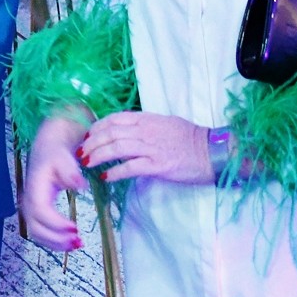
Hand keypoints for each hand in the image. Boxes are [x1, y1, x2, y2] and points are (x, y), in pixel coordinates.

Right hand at [19, 112, 89, 250]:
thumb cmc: (56, 154)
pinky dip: (54, 241)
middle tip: (79, 241)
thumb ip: (71, 172)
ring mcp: (30, 208)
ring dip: (56, 243)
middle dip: (56, 239)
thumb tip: (81, 185)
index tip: (75, 228)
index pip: (41, 211)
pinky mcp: (35, 212)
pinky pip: (40, 232)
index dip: (56, 224)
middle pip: (36, 228)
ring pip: (37, 233)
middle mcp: (29, 201)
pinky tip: (70, 242)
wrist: (47, 149)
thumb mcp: (64, 159)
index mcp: (35, 188)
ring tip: (77, 244)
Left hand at [81, 111, 210, 184]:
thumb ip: (145, 126)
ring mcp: (153, 148)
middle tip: (81, 152)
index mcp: (148, 119)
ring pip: (116, 148)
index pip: (115, 119)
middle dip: (92, 143)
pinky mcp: (159, 166)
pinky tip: (106, 177)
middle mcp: (147, 131)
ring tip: (87, 163)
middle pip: (110, 133)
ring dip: (98, 156)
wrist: (215, 152)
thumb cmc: (191, 140)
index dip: (97, 127)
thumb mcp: (166, 124)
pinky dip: (115, 172)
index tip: (88, 136)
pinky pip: (130, 167)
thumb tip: (124, 131)